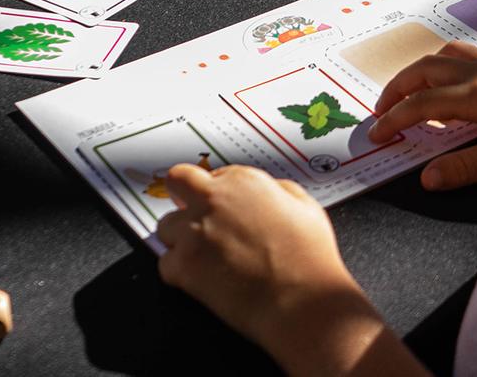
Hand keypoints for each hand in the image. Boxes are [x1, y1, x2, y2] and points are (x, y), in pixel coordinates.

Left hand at [156, 164, 378, 353]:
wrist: (303, 302)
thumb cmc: (310, 259)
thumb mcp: (306, 206)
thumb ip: (279, 190)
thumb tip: (267, 192)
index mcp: (243, 181)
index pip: (210, 174)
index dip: (214, 191)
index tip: (217, 204)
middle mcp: (214, 200)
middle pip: (176, 183)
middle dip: (181, 197)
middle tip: (191, 215)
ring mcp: (195, 233)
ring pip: (165, 226)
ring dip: (179, 238)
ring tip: (204, 256)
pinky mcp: (184, 266)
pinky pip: (165, 263)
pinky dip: (178, 272)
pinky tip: (202, 278)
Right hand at [367, 42, 476, 189]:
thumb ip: (467, 167)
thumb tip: (428, 177)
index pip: (422, 103)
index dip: (394, 119)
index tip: (378, 135)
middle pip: (424, 70)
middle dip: (396, 89)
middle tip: (381, 113)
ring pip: (442, 58)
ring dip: (417, 74)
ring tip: (406, 95)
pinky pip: (461, 57)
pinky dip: (441, 68)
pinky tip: (447, 85)